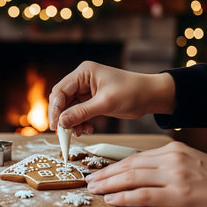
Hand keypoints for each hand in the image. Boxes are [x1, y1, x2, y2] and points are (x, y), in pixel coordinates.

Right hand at [48, 61, 174, 133]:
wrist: (152, 96)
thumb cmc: (133, 92)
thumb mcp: (106, 103)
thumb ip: (82, 112)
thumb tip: (62, 122)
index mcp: (83, 73)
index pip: (60, 91)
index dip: (55, 109)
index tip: (56, 125)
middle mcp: (82, 80)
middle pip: (62, 100)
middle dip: (62, 117)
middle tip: (63, 132)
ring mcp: (85, 91)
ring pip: (68, 109)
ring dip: (72, 122)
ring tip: (80, 131)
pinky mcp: (91, 101)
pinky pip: (78, 113)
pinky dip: (79, 122)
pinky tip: (87, 129)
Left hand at [86, 141, 206, 206]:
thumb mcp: (189, 165)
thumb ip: (164, 166)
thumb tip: (136, 174)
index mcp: (173, 150)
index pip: (135, 157)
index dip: (114, 166)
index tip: (100, 171)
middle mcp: (173, 159)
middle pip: (130, 166)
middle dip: (106, 174)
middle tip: (90, 180)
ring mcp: (176, 176)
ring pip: (132, 178)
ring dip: (109, 184)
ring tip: (95, 189)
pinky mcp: (179, 194)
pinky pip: (144, 195)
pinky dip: (124, 197)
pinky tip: (112, 200)